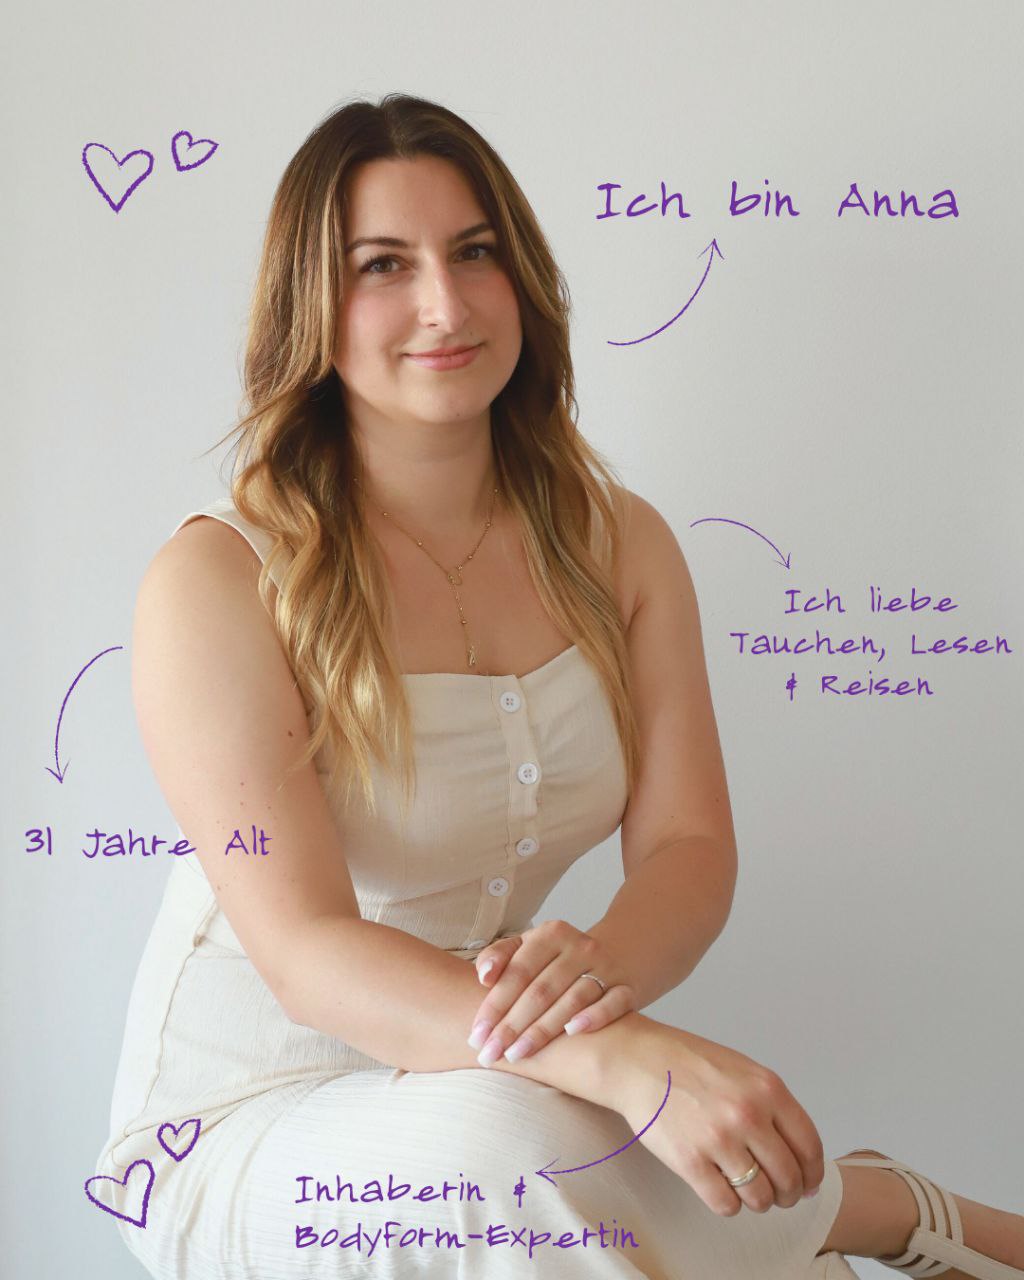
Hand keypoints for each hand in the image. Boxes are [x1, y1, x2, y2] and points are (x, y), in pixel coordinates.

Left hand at [467, 919, 636, 1064]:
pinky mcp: (626, 987)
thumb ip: (498, 957)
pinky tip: (572, 1033)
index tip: (475, 1036)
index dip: (494, 1005)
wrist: (613, 957)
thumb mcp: (526, 948)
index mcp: (551, 933)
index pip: (517, 972)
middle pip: (541, 990)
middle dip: (511, 1026)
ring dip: (543, 1030)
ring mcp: (605, 967)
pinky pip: (613, 1003)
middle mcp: (580, 946)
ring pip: (572, 1000)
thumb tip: (484, 977)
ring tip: (517, 1054)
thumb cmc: (555, 960)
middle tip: (490, 1054)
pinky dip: (594, 1017)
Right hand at [613, 1018, 825, 1215]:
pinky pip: (726, 1204)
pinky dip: (728, 1204)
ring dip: (758, 1201)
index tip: (807, 1184)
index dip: (812, 1174)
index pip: (809, 1147)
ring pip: (760, 1197)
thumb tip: (802, 1160)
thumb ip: (773, 1107)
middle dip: (788, 1194)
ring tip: (746, 1189)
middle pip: (789, 1178)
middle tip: (778, 1194)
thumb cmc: (688, 1065)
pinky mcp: (690, 1161)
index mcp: (767, 1089)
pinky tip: (719, 1187)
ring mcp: (718, 1139)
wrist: (637, 1061)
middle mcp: (748, 1114)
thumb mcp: (742, 1071)